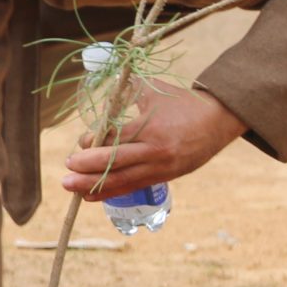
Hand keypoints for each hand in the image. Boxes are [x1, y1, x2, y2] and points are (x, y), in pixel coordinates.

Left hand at [62, 76, 243, 199]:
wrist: (220, 120)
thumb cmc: (183, 102)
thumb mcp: (156, 91)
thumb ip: (127, 91)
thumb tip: (100, 90)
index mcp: (152, 128)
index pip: (115, 139)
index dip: (94, 143)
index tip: (82, 141)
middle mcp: (156, 152)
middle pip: (115, 164)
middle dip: (87, 169)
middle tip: (66, 170)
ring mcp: (161, 167)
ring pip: (122, 180)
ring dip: (94, 186)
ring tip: (71, 188)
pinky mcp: (165, 176)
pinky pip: (134, 186)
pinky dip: (112, 192)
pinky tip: (91, 196)